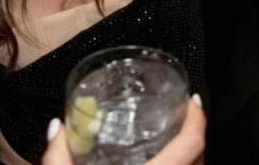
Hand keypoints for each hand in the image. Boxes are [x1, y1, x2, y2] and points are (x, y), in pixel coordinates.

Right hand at [42, 96, 205, 164]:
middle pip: (201, 157)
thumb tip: (57, 126)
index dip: (198, 119)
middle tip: (184, 115)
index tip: (193, 100)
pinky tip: (164, 162)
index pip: (193, 142)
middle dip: (196, 135)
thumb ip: (59, 156)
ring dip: (191, 154)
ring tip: (176, 137)